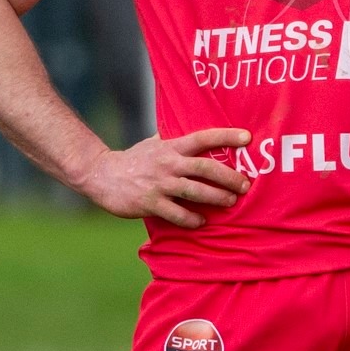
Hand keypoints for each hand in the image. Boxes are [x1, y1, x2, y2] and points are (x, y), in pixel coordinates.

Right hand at [68, 127, 250, 228]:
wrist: (102, 175)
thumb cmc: (134, 159)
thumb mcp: (154, 143)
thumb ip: (175, 139)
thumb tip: (195, 129)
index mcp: (171, 147)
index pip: (203, 138)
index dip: (225, 136)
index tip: (248, 137)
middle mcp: (167, 163)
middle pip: (204, 168)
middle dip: (228, 176)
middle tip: (245, 185)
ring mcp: (159, 184)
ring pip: (194, 191)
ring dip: (216, 197)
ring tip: (231, 202)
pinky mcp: (149, 203)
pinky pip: (176, 213)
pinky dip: (191, 218)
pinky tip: (202, 221)